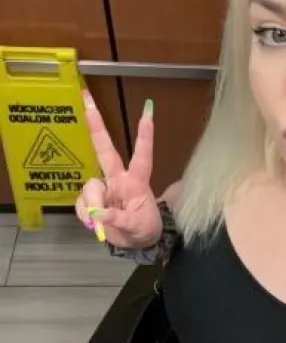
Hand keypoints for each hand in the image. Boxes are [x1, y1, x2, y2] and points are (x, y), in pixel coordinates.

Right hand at [75, 92, 161, 248]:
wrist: (135, 243)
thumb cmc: (143, 228)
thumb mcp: (137, 226)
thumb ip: (118, 219)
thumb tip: (97, 214)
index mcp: (137, 181)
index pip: (142, 156)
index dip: (145, 136)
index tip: (148, 112)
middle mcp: (118, 178)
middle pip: (105, 149)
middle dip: (96, 125)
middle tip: (87, 100)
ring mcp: (104, 187)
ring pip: (90, 185)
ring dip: (93, 203)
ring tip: (100, 221)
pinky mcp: (91, 200)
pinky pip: (81, 202)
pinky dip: (85, 214)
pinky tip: (93, 222)